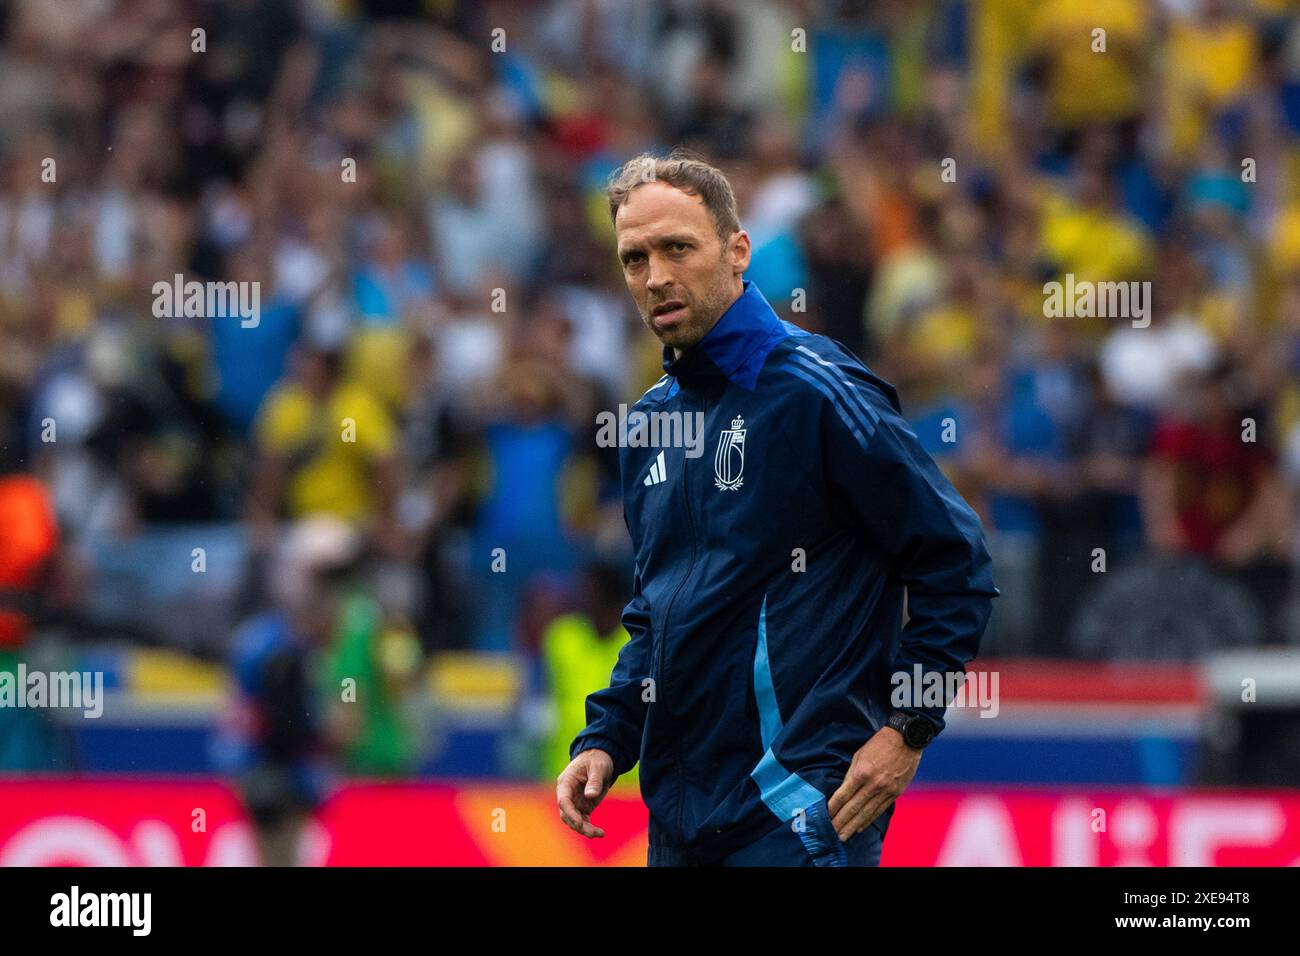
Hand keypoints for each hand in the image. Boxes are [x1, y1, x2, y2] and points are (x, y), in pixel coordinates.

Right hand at [556, 749, 614, 838]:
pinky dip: (590, 828)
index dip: (570, 813)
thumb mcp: (598, 767)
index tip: (580, 823)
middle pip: (567, 814)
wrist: (600, 759)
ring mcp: (574, 802)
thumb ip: (594, 781)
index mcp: (566, 782)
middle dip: (578, 825)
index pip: (563, 800)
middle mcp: (567, 794)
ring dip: (584, 830)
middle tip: (592, 833)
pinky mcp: (583, 807)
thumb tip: (590, 796)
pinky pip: (583, 821)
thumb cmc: (596, 760)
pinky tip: (600, 833)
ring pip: (574, 821)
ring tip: (600, 834)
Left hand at [827, 726, 921, 842]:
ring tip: (844, 836)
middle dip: (841, 822)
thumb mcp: (859, 755)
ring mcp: (885, 790)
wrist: (906, 740)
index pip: (843, 795)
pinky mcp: (895, 794)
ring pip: (866, 813)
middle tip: (832, 834)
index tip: (826, 817)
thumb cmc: (879, 744)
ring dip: (853, 826)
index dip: (833, 808)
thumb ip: (851, 774)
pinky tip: (860, 827)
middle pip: (853, 808)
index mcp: (861, 772)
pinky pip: (879, 810)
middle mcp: (873, 784)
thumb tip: (843, 791)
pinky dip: (869, 820)